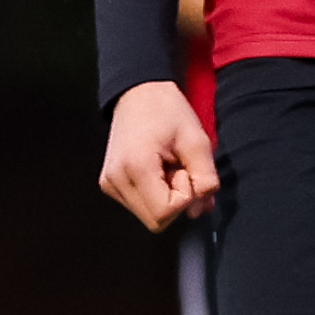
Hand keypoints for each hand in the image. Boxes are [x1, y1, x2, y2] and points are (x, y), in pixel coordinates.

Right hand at [99, 79, 218, 231]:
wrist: (138, 93)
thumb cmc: (167, 110)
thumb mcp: (196, 140)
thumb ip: (205, 178)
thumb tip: (200, 210)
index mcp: (135, 167)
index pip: (165, 212)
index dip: (185, 196)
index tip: (184, 168)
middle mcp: (115, 180)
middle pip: (156, 221)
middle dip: (176, 201)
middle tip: (178, 169)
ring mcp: (109, 184)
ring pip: (149, 217)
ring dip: (166, 199)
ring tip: (167, 167)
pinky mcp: (109, 184)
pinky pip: (140, 207)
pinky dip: (155, 195)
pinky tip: (157, 171)